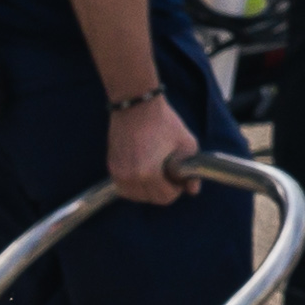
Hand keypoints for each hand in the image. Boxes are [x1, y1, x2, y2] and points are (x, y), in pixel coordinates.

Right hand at [104, 86, 190, 206]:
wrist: (137, 105)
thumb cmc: (164, 122)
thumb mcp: (186, 144)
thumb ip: (192, 172)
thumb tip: (193, 191)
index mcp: (148, 174)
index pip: (165, 198)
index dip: (176, 189)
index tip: (179, 178)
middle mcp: (129, 177)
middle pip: (150, 198)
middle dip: (163, 189)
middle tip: (169, 173)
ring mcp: (117, 172)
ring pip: (135, 195)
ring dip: (147, 189)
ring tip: (156, 172)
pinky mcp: (111, 166)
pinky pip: (124, 186)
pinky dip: (134, 184)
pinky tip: (144, 170)